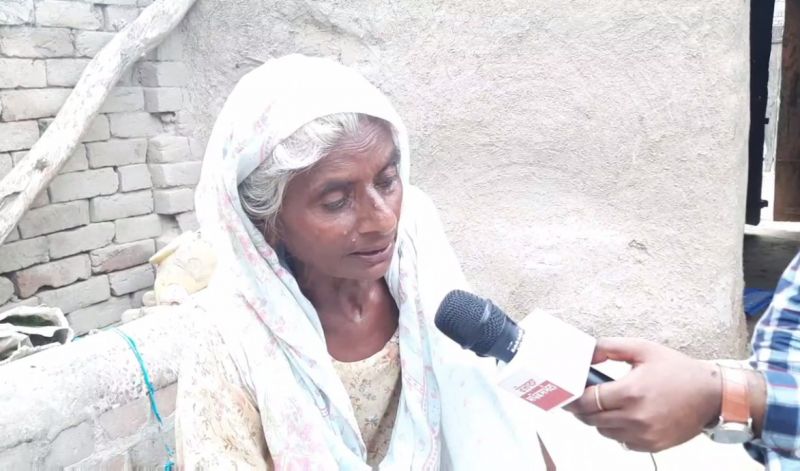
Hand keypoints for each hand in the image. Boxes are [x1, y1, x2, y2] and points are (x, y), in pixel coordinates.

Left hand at [565, 337, 721, 451]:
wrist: (712, 394)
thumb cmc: (678, 370)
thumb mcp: (642, 349)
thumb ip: (610, 348)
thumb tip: (588, 353)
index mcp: (631, 392)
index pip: (587, 402)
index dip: (573, 399)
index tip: (567, 395)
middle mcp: (636, 417)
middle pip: (591, 419)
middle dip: (583, 409)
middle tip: (583, 398)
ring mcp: (644, 435)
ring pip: (604, 432)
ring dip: (599, 420)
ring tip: (608, 404)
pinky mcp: (652, 446)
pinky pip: (622, 442)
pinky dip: (617, 431)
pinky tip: (625, 416)